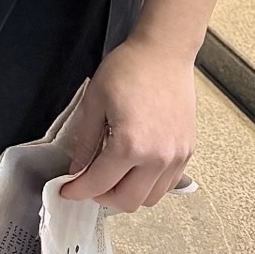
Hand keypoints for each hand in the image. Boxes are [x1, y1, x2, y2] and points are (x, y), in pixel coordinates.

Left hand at [58, 36, 195, 212]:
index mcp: (130, 145)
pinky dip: (149, 185)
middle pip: (126, 201)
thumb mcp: (95, 101)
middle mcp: (156, 157)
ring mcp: (175, 157)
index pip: (99, 183)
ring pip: (150, 199)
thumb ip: (86, 141)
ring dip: (127, 194)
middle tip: (89, 182)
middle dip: (102, 197)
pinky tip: (136, 168)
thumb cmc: (130, 68)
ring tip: (113, 175)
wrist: (164, 51)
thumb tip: (77, 168)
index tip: (68, 190)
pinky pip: (167, 184)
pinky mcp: (186, 151)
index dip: (78, 190)